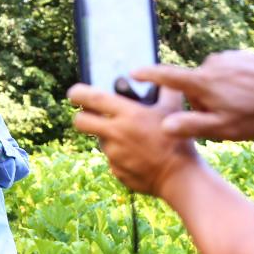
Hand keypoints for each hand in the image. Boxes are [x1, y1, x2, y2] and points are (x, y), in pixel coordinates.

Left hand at [67, 84, 202, 198]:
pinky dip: (121, 155)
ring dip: (110, 137)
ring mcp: (114, 155)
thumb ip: (165, 88)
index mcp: (128, 115)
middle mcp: (116, 134)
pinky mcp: (116, 171)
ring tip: (133, 139)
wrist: (180, 178)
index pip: (92, 99)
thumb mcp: (174, 109)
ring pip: (100, 140)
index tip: (73, 93)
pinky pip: (113, 159)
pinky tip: (139, 156)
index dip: (78, 93)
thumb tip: (158, 75)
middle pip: (80, 122)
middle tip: (90, 115)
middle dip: (81, 117)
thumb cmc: (178, 140)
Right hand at [130, 51, 253, 140]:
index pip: (168, 76)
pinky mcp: (244, 55)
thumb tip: (164, 126)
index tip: (134, 72)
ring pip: (213, 78)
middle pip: (195, 84)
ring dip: (220, 91)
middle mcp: (213, 64)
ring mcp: (230, 57)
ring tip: (242, 107)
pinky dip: (234, 82)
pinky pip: (229, 70)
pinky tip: (251, 95)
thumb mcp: (222, 129)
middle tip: (225, 117)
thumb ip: (191, 125)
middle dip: (204, 100)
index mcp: (203, 82)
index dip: (149, 74)